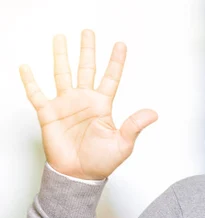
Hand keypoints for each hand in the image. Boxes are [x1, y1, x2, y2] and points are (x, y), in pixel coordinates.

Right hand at [20, 30, 157, 179]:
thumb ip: (134, 126)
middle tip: (89, 32)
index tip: (121, 45)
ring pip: (62, 74)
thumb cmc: (101, 162)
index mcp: (103, 106)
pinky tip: (26, 67)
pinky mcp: (48, 114)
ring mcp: (66, 105)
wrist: (79, 175)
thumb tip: (153, 113)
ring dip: (61, 56)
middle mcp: (84, 101)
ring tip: (60, 38)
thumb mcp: (123, 144)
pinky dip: (30, 81)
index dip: (116, 61)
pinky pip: (36, 94)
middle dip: (87, 50)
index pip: (111, 78)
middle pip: (86, 68)